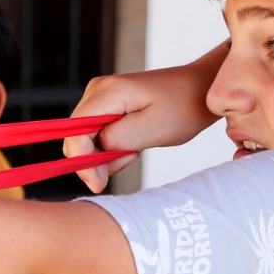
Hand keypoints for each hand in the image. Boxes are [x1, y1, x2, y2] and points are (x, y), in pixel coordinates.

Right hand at [64, 49, 225, 192]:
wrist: (199, 91)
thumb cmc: (183, 108)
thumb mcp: (153, 130)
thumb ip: (116, 141)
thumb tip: (90, 155)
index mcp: (108, 93)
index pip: (74, 132)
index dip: (81, 161)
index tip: (99, 183)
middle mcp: (97, 91)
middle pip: (76, 137)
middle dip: (96, 159)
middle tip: (130, 158)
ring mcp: (100, 96)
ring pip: (85, 139)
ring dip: (106, 154)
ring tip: (136, 150)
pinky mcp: (106, 105)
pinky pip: (96, 135)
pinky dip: (111, 147)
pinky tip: (133, 144)